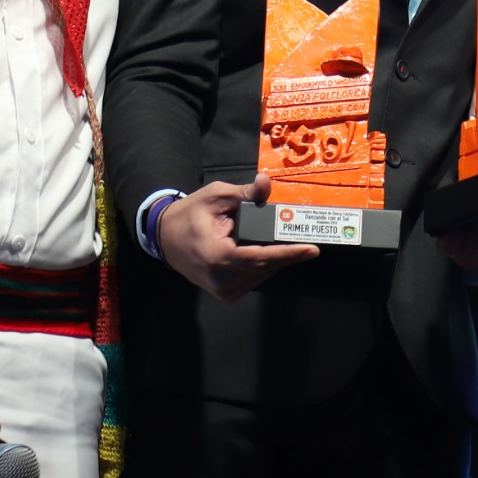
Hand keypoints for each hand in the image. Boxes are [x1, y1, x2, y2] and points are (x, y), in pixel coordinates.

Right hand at [156, 173, 317, 300]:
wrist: (164, 238)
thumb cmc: (190, 214)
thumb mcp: (216, 197)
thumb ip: (245, 194)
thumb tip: (266, 183)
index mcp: (216, 257)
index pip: (259, 258)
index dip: (288, 254)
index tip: (312, 250)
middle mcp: (221, 280)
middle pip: (266, 266)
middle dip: (285, 250)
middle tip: (300, 234)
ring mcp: (223, 291)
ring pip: (263, 274)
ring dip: (273, 256)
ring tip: (267, 237)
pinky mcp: (226, 294)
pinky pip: (255, 278)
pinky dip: (262, 264)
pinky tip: (257, 248)